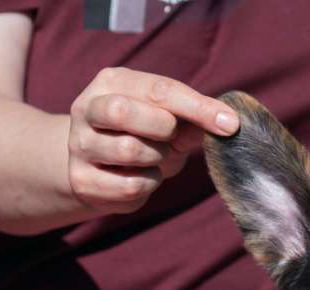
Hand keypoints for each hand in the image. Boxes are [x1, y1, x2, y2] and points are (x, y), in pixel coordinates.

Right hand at [67, 67, 238, 213]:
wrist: (94, 165)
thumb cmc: (140, 134)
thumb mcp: (166, 119)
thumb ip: (192, 119)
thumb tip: (228, 123)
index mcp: (112, 83)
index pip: (158, 90)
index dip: (197, 108)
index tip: (230, 124)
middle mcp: (87, 109)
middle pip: (124, 112)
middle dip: (162, 129)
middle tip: (171, 139)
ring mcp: (79, 145)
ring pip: (128, 151)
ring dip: (157, 160)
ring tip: (156, 158)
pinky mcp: (82, 180)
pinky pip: (129, 186)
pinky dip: (148, 185)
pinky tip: (143, 177)